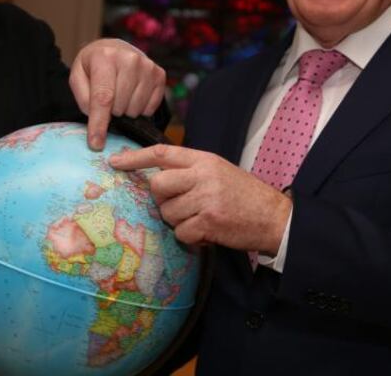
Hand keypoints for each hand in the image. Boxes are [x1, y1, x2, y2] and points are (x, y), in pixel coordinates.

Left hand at [70, 39, 165, 150]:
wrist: (113, 49)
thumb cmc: (93, 67)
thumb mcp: (78, 77)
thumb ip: (83, 99)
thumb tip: (98, 123)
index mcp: (104, 57)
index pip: (103, 97)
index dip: (99, 123)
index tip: (96, 144)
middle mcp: (130, 59)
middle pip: (120, 107)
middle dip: (110, 112)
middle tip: (107, 100)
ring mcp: (148, 66)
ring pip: (135, 109)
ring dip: (125, 110)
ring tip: (119, 96)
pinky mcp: (160, 74)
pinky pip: (150, 108)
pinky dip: (139, 109)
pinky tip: (132, 96)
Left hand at [109, 145, 291, 254]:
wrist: (275, 217)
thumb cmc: (244, 195)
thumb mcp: (219, 171)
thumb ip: (191, 171)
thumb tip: (156, 179)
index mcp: (204, 159)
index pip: (162, 153)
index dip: (135, 157)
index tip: (115, 161)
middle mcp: (203, 175)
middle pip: (158, 186)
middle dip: (162, 200)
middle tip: (180, 206)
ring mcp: (206, 198)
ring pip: (168, 213)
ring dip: (179, 222)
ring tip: (200, 219)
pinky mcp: (209, 221)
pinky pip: (181, 233)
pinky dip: (191, 238)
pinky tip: (207, 233)